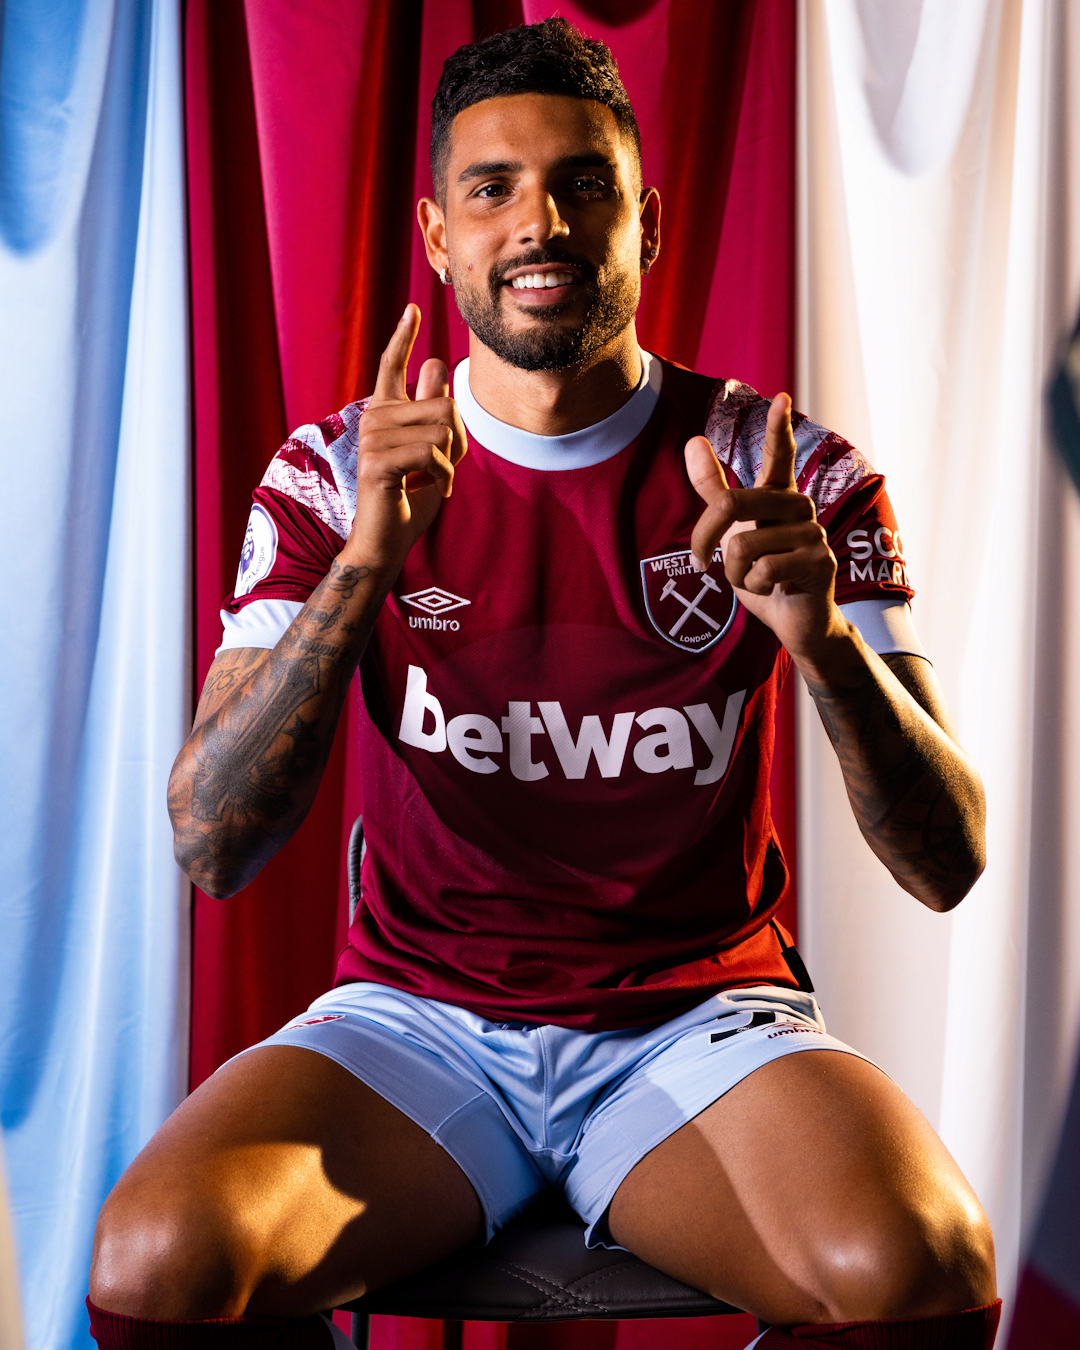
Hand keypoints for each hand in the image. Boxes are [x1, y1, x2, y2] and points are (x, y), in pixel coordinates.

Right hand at [343, 305, 467, 572]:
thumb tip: (435, 364)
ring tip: (431, 480)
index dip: (403, 337)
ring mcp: (372, 437)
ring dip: (450, 462)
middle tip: (440, 469)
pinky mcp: (377, 460)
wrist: (388, 538)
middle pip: (443, 405)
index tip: (413, 308)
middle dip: (457, 441)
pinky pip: (431, 453)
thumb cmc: (410, 496)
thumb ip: (434, 412)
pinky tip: (431, 490)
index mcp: (385, 412)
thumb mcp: (433, 450)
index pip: (391, 365)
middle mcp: (374, 417)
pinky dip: (443, 477)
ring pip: (441, 429)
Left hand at [684, 393, 842, 662]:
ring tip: (757, 578)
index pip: (778, 455)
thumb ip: (713, 489)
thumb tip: (692, 440)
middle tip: (701, 563)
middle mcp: (799, 507)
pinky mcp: (819, 561)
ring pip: (744, 546)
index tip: (781, 397)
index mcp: (778, 495)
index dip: (777, 428)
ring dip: (737, 574)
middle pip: (732, 503)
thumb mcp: (731, 530)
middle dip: (705, 538)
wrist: (793, 618)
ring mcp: (813, 533)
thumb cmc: (764, 571)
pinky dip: (756, 587)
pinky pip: (764, 570)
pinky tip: (774, 588)